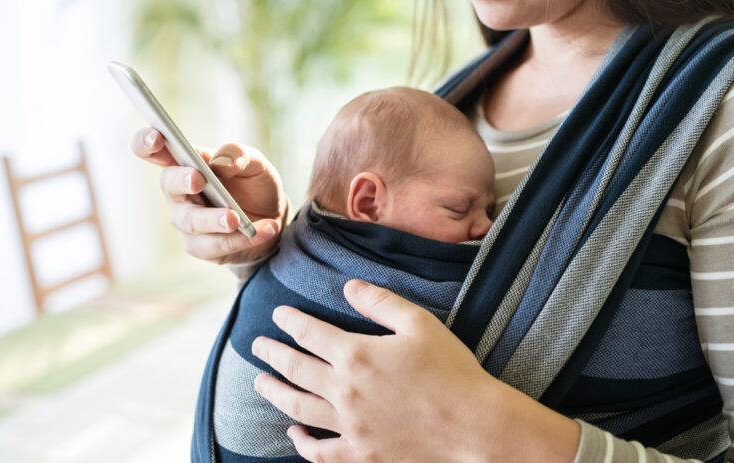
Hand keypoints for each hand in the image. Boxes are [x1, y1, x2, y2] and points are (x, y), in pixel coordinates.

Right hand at [131, 128, 286, 263]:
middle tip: (198, 179)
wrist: (273, 220)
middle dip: (182, 181)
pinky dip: (242, 239)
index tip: (156, 138)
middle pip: (169, 185)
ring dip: (214, 219)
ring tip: (236, 218)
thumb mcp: (256, 164)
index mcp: (187, 163)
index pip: (155, 150)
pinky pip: (216, 245)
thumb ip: (240, 156)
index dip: (147, 143)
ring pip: (192, 221)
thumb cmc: (255, 186)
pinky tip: (265, 230)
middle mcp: (180, 192)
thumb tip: (221, 162)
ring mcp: (187, 221)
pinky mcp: (201, 247)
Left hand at [252, 280, 581, 462]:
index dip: (290, 321)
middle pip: (295, 368)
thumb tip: (348, 286)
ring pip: (298, 407)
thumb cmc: (452, 371)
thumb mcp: (419, 323)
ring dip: (275, 392)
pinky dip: (302, 443)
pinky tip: (293, 433)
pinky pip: (321, 453)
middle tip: (257, 345)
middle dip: (273, 354)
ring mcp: (350, 427)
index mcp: (356, 355)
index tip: (278, 314)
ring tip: (260, 382)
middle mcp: (344, 391)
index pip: (309, 333)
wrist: (475, 426)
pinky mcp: (362, 454)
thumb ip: (380, 302)